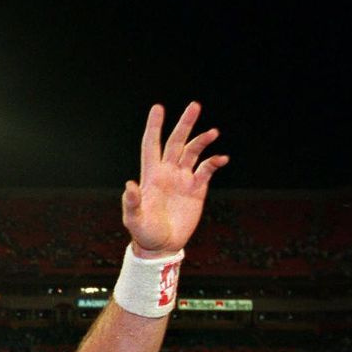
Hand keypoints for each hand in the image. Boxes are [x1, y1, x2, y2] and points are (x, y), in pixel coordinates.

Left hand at [122, 102, 227, 256]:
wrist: (163, 245)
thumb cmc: (144, 232)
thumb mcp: (134, 219)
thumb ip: (132, 203)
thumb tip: (129, 185)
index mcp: (151, 175)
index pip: (151, 144)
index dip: (154, 126)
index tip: (158, 107)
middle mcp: (168, 172)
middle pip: (176, 142)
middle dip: (185, 124)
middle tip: (194, 105)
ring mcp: (183, 179)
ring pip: (193, 152)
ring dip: (202, 140)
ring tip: (213, 132)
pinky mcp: (197, 189)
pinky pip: (207, 169)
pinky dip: (214, 162)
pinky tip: (221, 158)